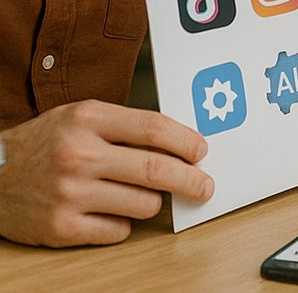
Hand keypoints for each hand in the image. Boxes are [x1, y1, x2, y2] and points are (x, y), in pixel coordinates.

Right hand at [0, 101, 211, 246]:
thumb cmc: (45, 144)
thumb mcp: (80, 117)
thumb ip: (125, 125)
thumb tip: (182, 144)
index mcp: (86, 119)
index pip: (154, 128)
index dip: (187, 142)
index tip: (201, 152)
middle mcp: (78, 155)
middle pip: (157, 170)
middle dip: (191, 180)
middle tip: (204, 186)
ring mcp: (68, 193)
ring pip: (144, 205)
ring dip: (152, 202)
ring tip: (137, 194)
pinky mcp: (61, 227)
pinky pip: (118, 230)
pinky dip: (122, 223)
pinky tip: (108, 211)